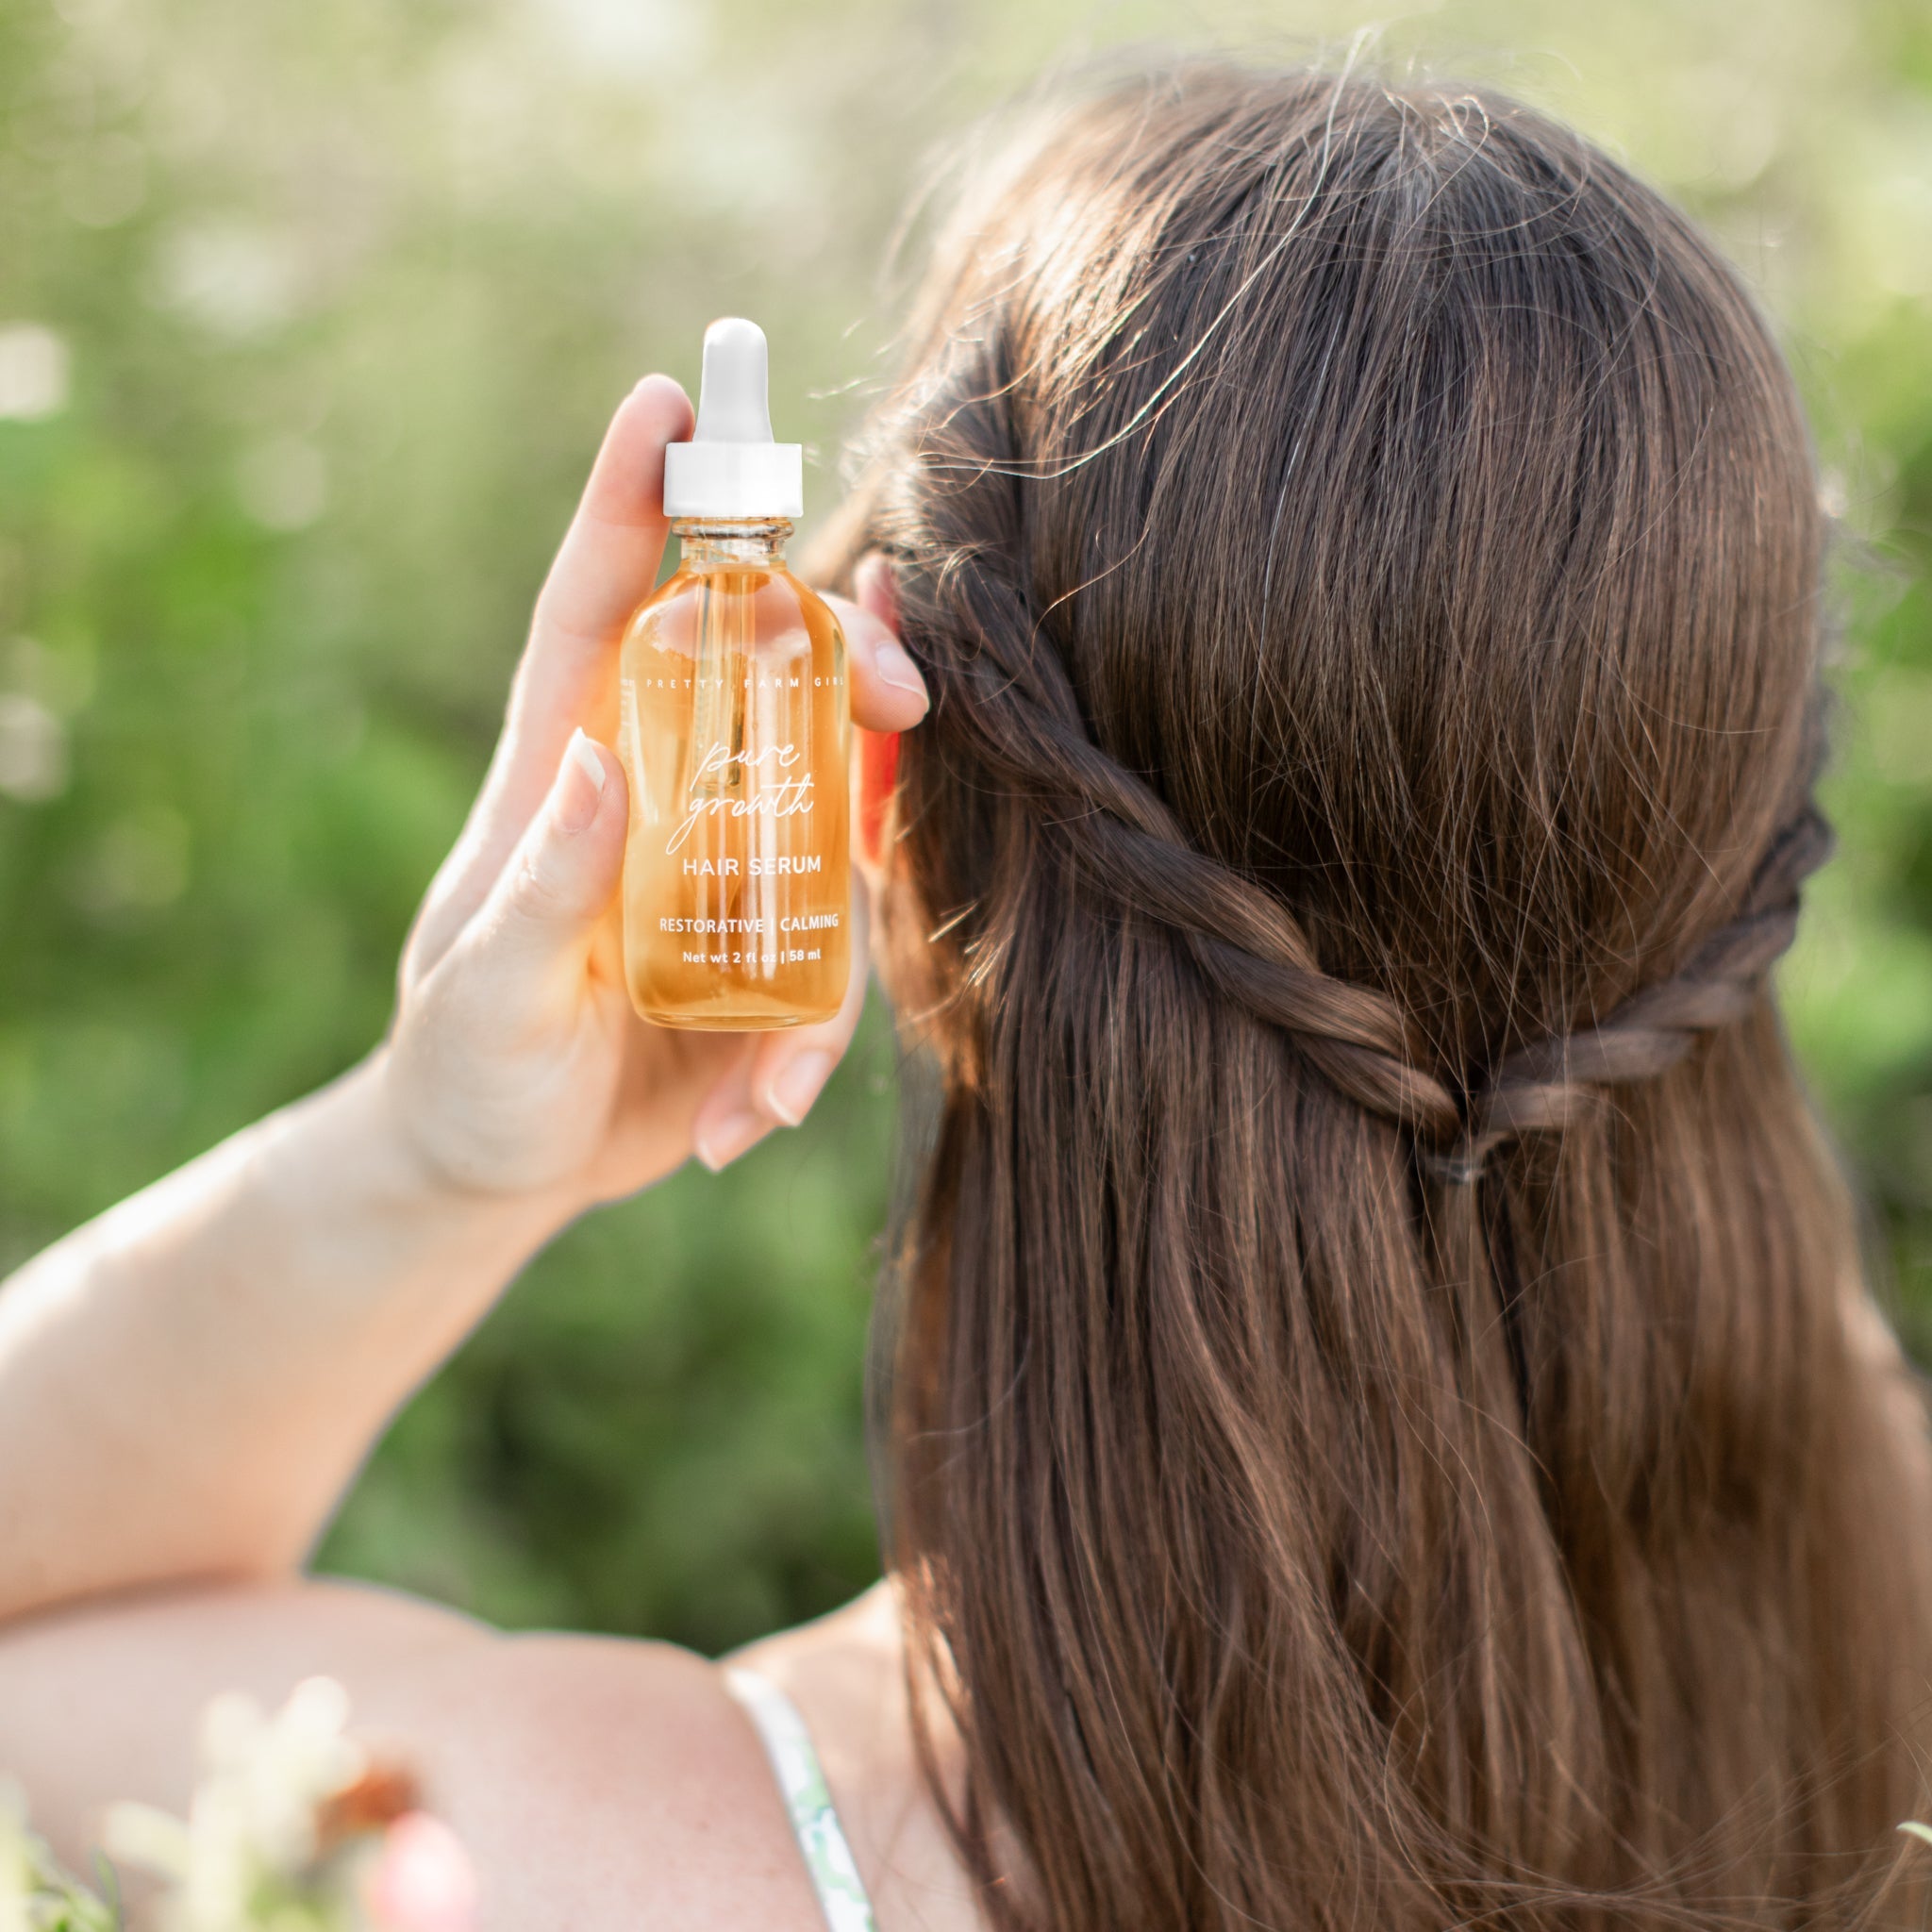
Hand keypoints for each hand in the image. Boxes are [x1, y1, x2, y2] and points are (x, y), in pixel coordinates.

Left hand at [379, 377, 925, 1214]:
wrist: (495, 1172)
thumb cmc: (464, 1072)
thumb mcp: (485, 994)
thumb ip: (541, 889)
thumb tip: (600, 767)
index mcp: (569, 766)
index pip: (602, 607)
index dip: (635, 500)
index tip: (670, 399)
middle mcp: (663, 795)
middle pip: (773, 678)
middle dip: (848, 661)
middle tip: (903, 697)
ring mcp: (730, 871)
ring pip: (839, 819)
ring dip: (841, 929)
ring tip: (765, 1081)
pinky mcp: (776, 953)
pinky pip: (842, 957)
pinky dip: (815, 1043)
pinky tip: (749, 1120)